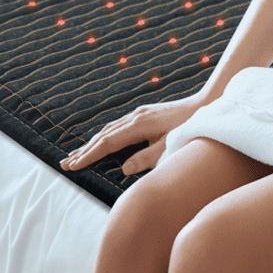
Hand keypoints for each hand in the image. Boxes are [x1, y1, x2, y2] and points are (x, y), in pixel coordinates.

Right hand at [60, 94, 207, 176]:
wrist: (206, 104)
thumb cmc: (190, 128)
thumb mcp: (169, 146)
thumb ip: (147, 158)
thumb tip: (124, 169)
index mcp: (140, 125)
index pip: (108, 143)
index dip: (89, 155)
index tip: (74, 166)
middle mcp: (136, 117)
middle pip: (104, 135)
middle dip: (84, 150)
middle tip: (65, 164)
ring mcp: (140, 113)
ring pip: (110, 129)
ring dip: (92, 142)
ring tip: (77, 155)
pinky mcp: (145, 114)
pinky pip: (119, 126)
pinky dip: (105, 135)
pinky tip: (102, 141)